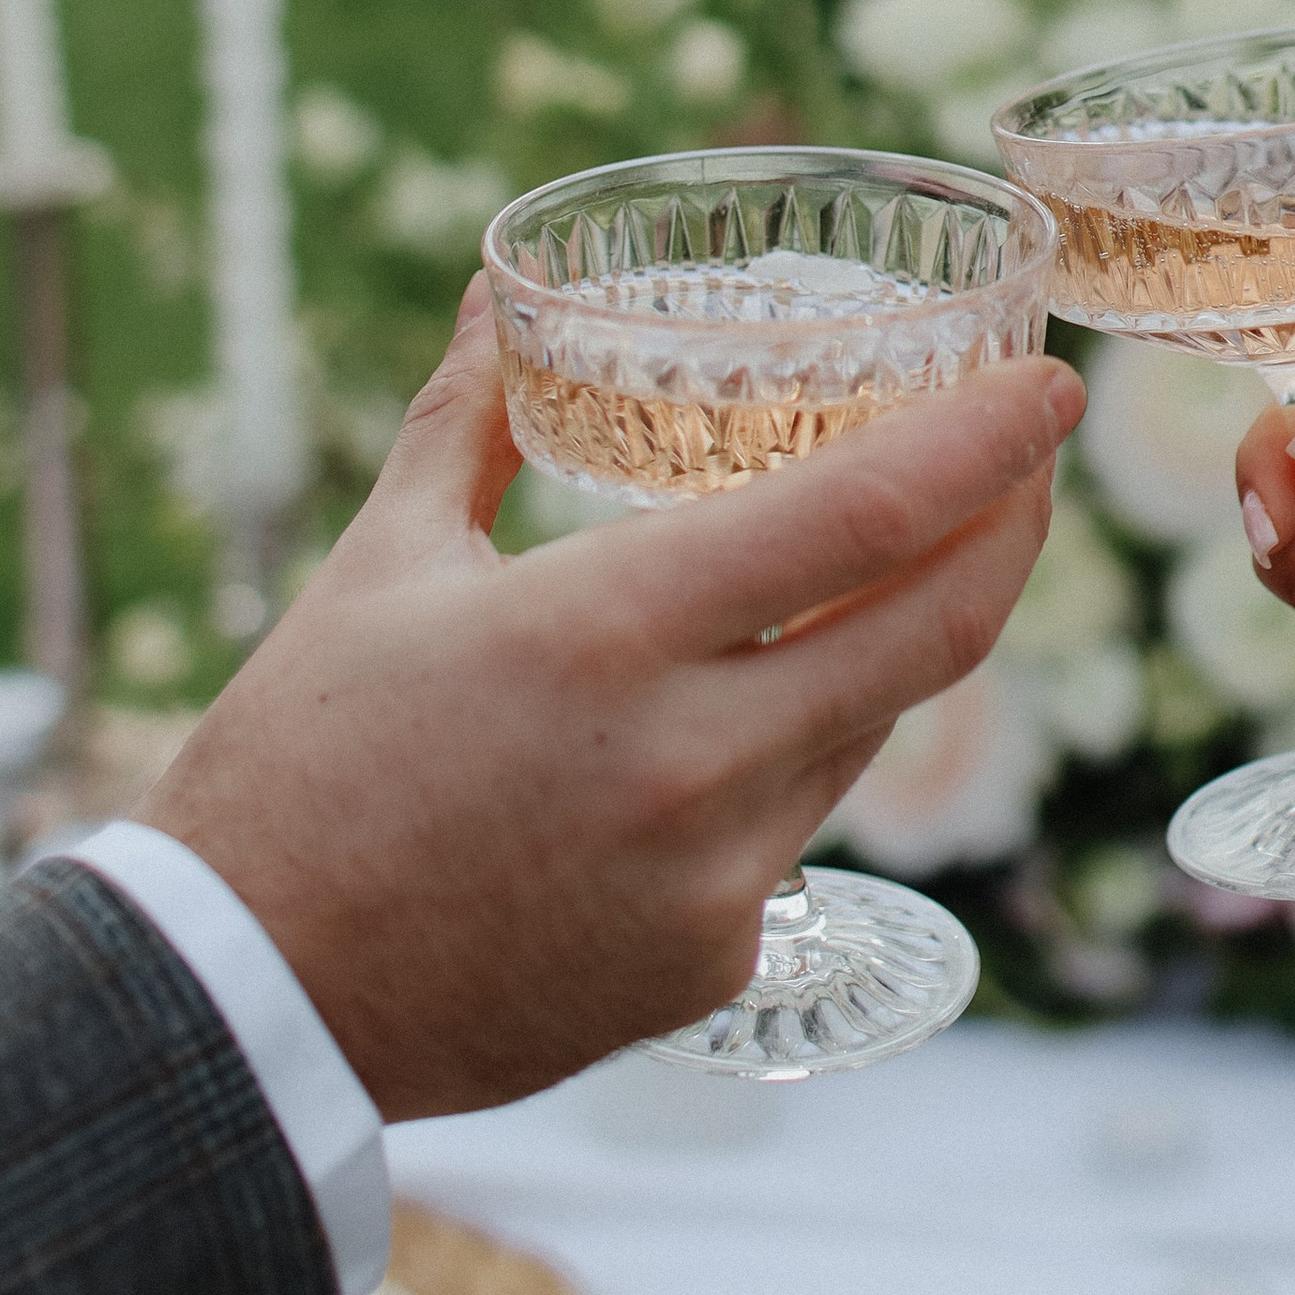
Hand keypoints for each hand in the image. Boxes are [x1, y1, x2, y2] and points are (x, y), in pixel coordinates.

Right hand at [143, 283, 1080, 1116]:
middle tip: (1030, 456)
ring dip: (900, 637)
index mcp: (606, 632)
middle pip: (936, 631)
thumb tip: (500, 290)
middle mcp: (689, 759)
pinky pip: (795, 829)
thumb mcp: (379, 564)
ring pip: (871, 727)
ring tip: (890, 559)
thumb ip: (468, 419)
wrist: (245, 1003)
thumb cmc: (297, 764)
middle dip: (1011, 528)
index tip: (1049, 383)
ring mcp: (712, 878)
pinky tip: (743, 713)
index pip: (866, 519)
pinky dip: (793, 752)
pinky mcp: (706, 965)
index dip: (987, 444)